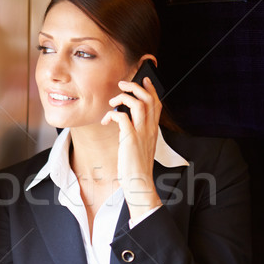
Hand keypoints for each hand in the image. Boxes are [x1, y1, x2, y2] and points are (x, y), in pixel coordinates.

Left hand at [101, 76, 161, 219]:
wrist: (139, 184)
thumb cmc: (136, 167)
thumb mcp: (140, 146)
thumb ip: (137, 132)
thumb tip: (125, 120)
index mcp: (153, 130)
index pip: (157, 103)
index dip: (151, 89)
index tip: (143, 79)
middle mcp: (150, 129)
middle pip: (148, 99)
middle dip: (135, 86)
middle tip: (122, 84)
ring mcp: (141, 134)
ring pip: (138, 104)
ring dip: (123, 97)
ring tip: (113, 102)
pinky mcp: (130, 139)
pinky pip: (122, 118)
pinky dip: (113, 114)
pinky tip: (106, 120)